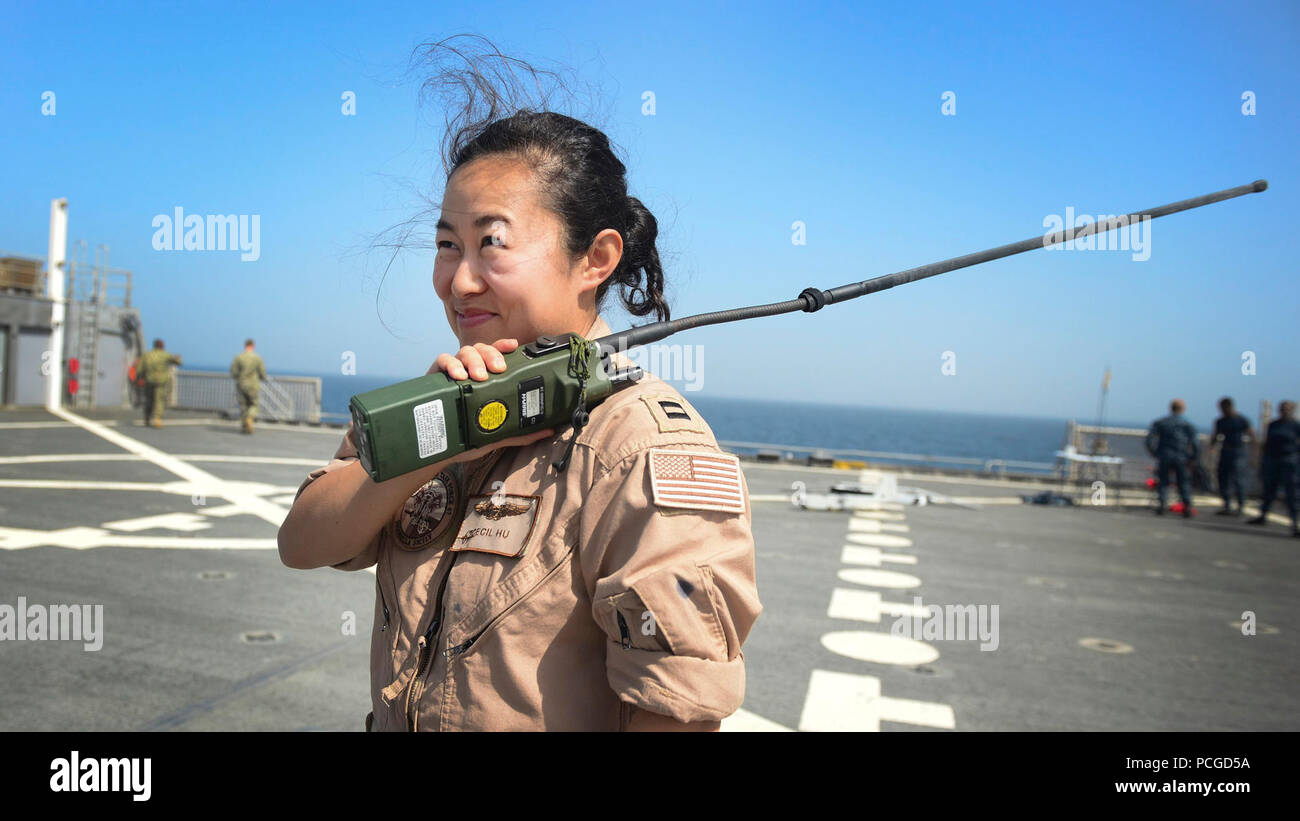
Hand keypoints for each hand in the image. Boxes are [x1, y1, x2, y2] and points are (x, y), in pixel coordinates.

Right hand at [425, 339, 552, 465]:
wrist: (437, 447)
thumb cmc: (467, 435)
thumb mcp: (495, 433)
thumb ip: (520, 431)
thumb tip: (549, 430)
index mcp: (483, 378)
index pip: (494, 355)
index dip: (503, 347)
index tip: (514, 345)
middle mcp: (468, 370)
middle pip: (481, 349)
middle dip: (490, 355)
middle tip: (498, 369)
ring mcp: (451, 372)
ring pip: (464, 352)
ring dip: (473, 361)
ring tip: (479, 376)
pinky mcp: (434, 377)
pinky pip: (442, 360)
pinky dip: (451, 364)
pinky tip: (458, 376)